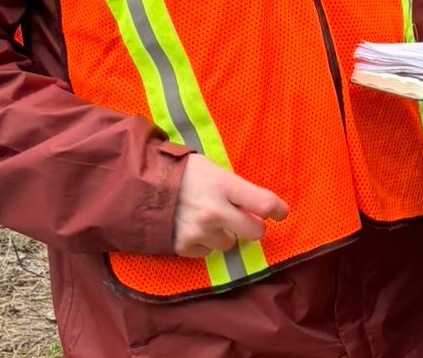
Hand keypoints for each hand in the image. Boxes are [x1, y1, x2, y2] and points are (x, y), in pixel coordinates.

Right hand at [173, 153, 287, 257]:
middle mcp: (215, 211)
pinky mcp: (183, 246)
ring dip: (224, 235)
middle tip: (247, 222)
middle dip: (254, 227)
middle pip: (254, 230)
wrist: (140, 188)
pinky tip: (194, 229)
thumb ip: (233, 187)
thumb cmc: (182, 173)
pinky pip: (206, 252)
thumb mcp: (212, 170)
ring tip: (209, 221)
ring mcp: (199, 231)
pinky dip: (204, 244)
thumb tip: (255, 203)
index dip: (278, 209)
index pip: (264, 202)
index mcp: (225, 185)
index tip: (281, 213)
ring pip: (229, 244)